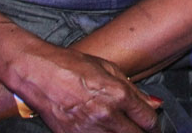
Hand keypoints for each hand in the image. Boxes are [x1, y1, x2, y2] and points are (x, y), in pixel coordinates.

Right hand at [6, 46, 161, 132]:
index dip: (153, 124)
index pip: (147, 119)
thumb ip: (134, 90)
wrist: (37, 73)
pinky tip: (103, 130)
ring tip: (121, 128)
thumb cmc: (71, 65)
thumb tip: (154, 104)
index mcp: (118, 94)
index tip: (152, 124)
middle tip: (140, 129)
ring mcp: (88, 129)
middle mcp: (106, 115)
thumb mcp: (108, 69)